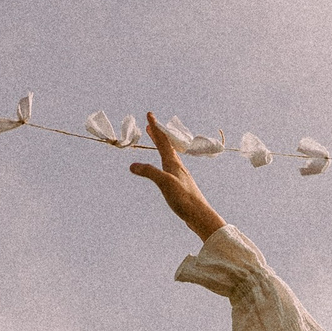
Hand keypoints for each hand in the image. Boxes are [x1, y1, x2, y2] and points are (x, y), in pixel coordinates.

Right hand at [130, 112, 227, 239]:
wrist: (199, 215)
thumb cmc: (183, 198)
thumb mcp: (164, 183)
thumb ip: (149, 172)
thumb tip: (132, 165)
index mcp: (173, 163)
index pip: (163, 141)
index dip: (155, 128)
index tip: (149, 114)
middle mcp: (177, 166)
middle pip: (167, 146)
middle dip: (158, 135)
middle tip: (150, 125)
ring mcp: (180, 175)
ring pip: (169, 155)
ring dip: (161, 146)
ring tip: (156, 141)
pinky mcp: (180, 185)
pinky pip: (169, 166)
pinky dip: (164, 159)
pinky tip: (165, 167)